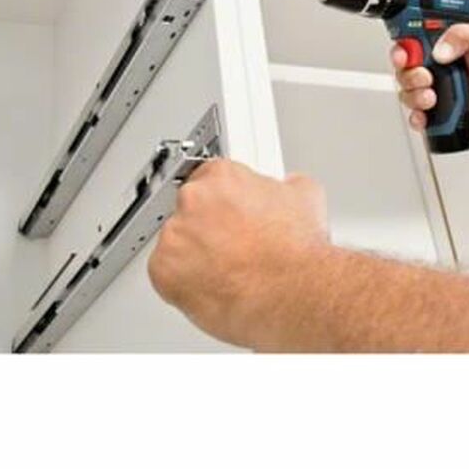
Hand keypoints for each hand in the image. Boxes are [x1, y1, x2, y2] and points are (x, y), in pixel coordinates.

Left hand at [147, 158, 329, 349]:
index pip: (210, 178)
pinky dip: (183, 282)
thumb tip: (288, 188)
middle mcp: (194, 199)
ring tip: (228, 271)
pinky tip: (213, 285)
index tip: (229, 213)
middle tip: (234, 246)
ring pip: (177, 243)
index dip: (223, 201)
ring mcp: (175, 235)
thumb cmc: (298, 252)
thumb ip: (285, 186)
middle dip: (209, 226)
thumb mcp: (306, 196)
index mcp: (222, 176)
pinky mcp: (163, 270)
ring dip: (195, 254)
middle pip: (190, 209)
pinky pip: (165, 274)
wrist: (293, 293)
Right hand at [391, 23, 468, 129]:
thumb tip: (441, 50)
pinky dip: (417, 117)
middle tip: (426, 77)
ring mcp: (431, 87)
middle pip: (402, 71)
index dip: (400, 51)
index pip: (406, 44)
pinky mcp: (437, 108)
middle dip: (409, 75)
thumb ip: (460, 35)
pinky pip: (418, 115)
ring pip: (407, 93)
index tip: (404, 56)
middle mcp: (429, 65)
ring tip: (432, 96)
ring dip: (414, 96)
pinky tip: (425, 116)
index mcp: (434, 43)